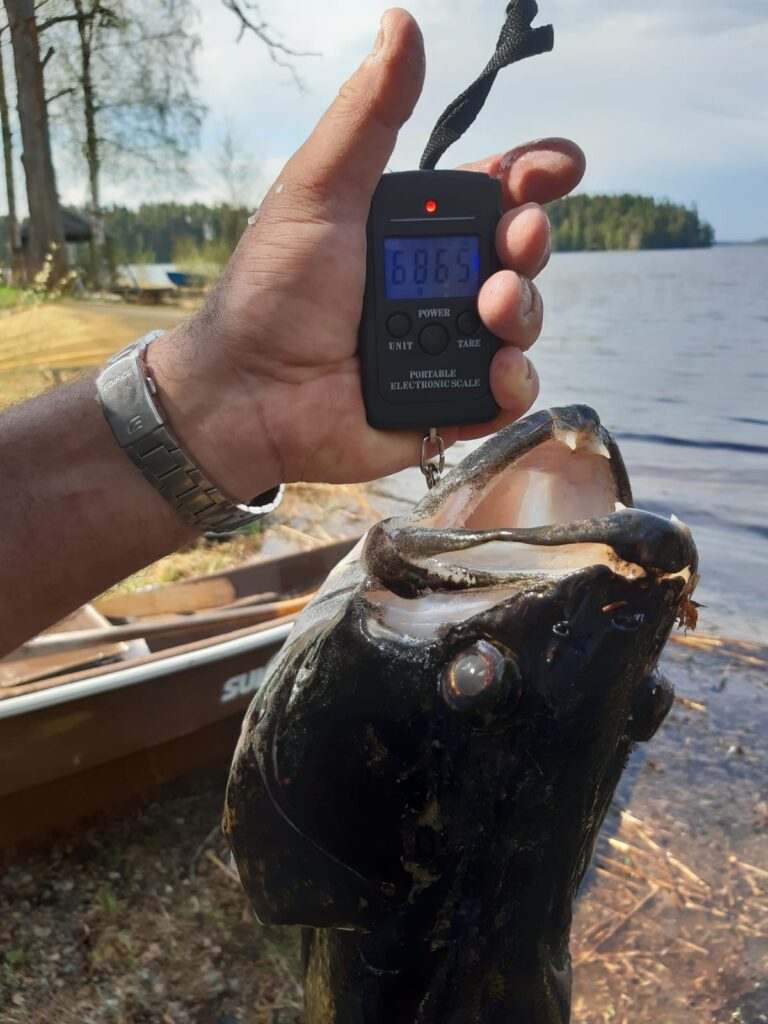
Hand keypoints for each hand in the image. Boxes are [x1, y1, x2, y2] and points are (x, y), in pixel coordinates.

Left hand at [148, 8, 584, 500]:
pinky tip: (497, 369)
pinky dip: (514, 381)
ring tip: (494, 304)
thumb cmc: (273, 293)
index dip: (530, 177)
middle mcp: (433, 287)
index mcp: (408, 232)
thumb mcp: (319, 193)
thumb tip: (401, 24)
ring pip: (521, 320)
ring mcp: (444, 350)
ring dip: (525, 307)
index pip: (488, 195)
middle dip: (530, 240)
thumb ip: (368, 117)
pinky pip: (507, 392)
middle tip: (517, 239)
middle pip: (517, 254)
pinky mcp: (447, 406)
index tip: (557, 167)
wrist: (248, 398)